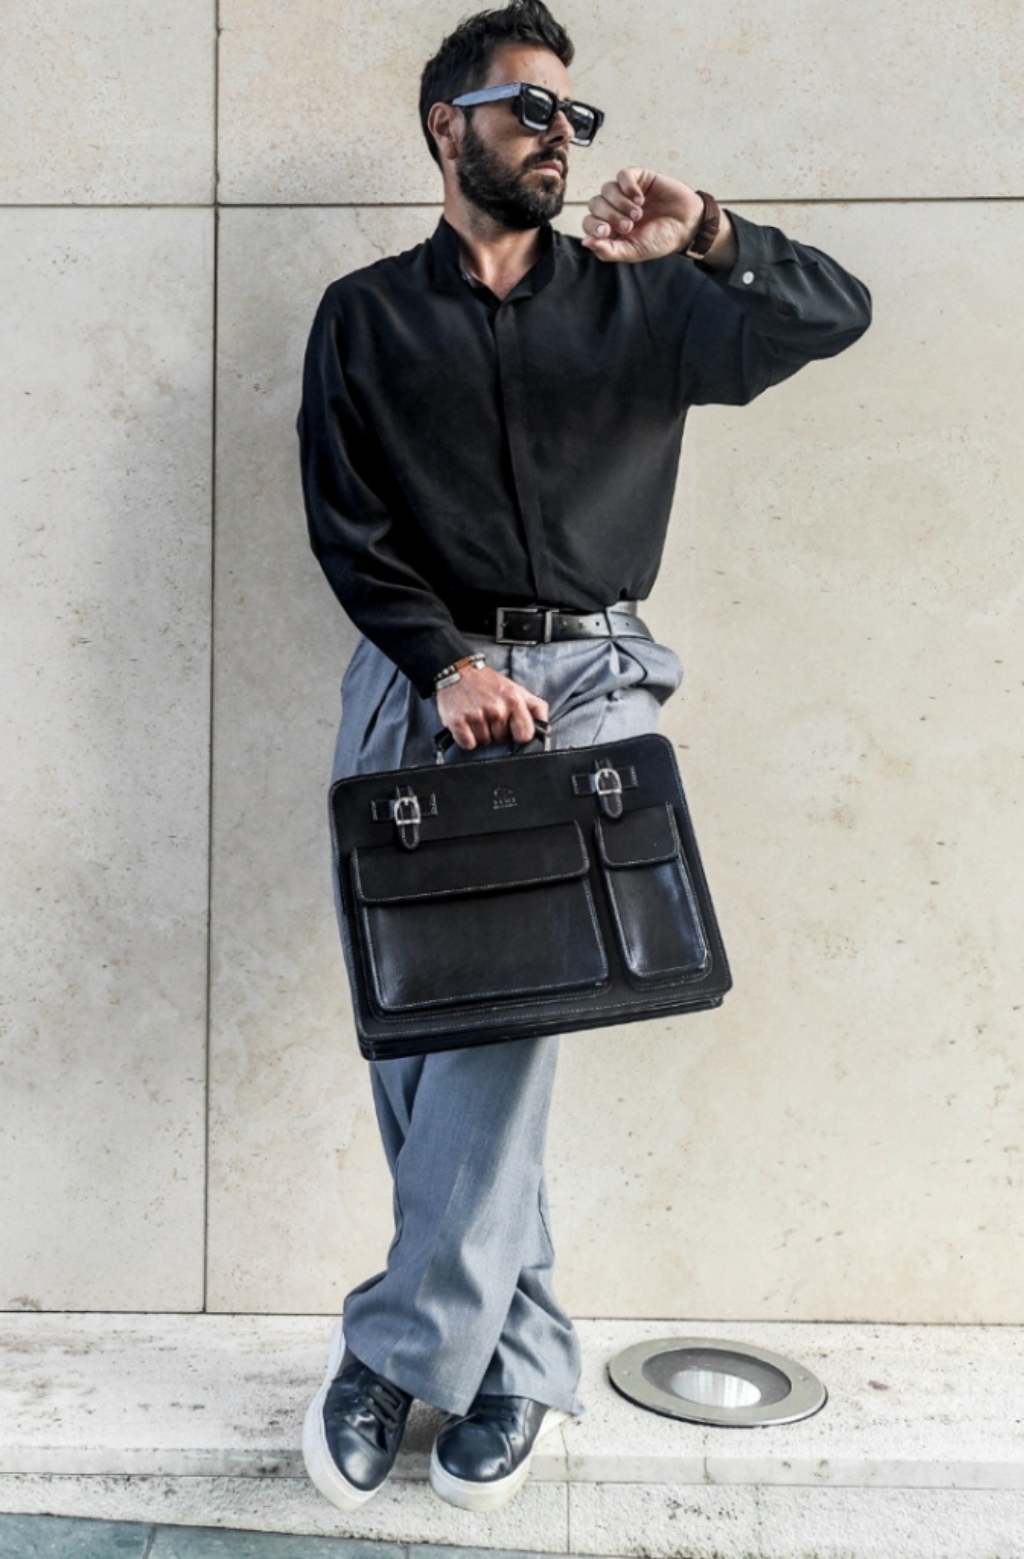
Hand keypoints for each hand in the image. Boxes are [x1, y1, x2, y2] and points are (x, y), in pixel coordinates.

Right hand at [435, 664, 548, 750]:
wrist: (458, 670)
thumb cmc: (488, 682)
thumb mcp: (516, 689)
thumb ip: (535, 707)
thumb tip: (545, 727)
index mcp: (513, 700)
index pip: (525, 735)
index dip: (518, 735)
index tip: (512, 729)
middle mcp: (496, 709)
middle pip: (502, 740)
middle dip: (496, 732)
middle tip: (489, 716)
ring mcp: (476, 715)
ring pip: (484, 743)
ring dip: (481, 734)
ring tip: (477, 717)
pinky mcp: (457, 721)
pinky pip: (468, 744)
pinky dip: (466, 738)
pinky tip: (466, 723)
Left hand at [581, 167, 730, 264]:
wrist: (686, 225)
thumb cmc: (660, 239)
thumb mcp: (633, 251)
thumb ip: (609, 250)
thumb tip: (586, 243)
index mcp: (610, 228)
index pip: (588, 222)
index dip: (593, 225)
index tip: (607, 232)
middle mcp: (614, 208)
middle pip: (595, 204)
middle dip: (610, 216)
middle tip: (629, 226)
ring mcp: (625, 192)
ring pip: (606, 188)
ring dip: (620, 203)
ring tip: (638, 214)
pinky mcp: (638, 178)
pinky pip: (622, 175)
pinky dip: (628, 187)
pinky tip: (640, 198)